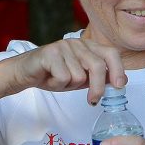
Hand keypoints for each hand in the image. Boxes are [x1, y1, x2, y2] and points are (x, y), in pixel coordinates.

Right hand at [11, 39, 127, 104]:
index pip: (110, 53)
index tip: (120, 86)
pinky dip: (57, 84)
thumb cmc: (53, 75)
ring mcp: (64, 46)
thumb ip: (97, 78)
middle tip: (92, 101)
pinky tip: (49, 79)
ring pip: (79, 75)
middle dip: (97, 88)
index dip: (118, 69)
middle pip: (97, 66)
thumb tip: (120, 82)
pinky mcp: (50, 53)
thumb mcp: (79, 78)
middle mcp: (77, 43)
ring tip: (58, 81)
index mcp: (88, 46)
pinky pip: (63, 77)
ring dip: (69, 86)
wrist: (24, 72)